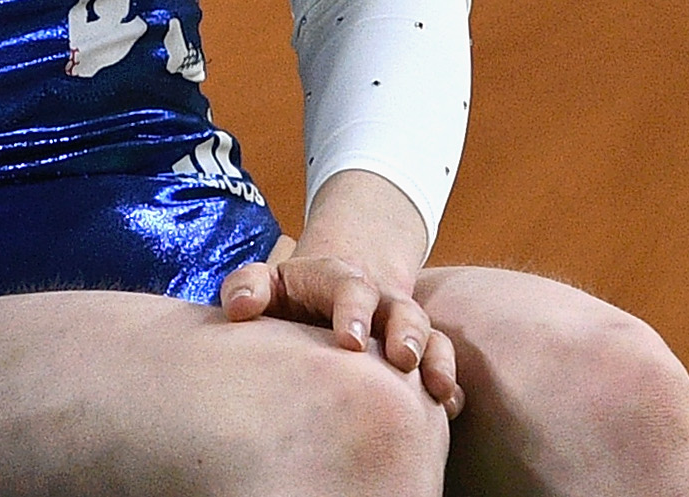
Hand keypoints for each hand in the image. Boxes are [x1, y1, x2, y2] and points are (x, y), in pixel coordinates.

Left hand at [220, 172, 462, 412]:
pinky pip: (443, 365)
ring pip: (430, 335)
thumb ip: (247, 286)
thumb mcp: (265, 282)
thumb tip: (239, 309)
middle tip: (402, 358)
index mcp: (337, 281)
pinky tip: (446, 407)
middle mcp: (378, 301)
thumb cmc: (288, 297)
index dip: (352, 309)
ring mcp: (401, 328)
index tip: (348, 341)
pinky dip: (449, 386)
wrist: (323, 294)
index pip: (350, 286)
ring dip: (435, 358)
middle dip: (405, 331)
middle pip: (401, 308)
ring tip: (435, 386)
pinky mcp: (417, 355)